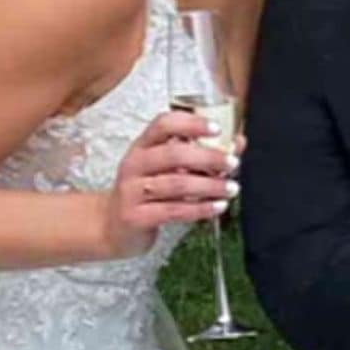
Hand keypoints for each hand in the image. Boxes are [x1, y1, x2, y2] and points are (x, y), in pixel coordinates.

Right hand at [102, 110, 241, 257]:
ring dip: (209, 186)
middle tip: (232, 163)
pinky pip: (173, 211)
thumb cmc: (146, 191)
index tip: (217, 129)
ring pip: (176, 184)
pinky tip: (218, 207)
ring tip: (231, 188)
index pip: (164, 124)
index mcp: (143, 145)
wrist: (112, 226)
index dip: (191, 123)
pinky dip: (200, 209)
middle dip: (208, 158)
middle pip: (174, 154)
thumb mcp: (167, 168)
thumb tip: (237, 142)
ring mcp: (132, 191)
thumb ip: (201, 154)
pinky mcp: (136, 216)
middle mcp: (134, 164)